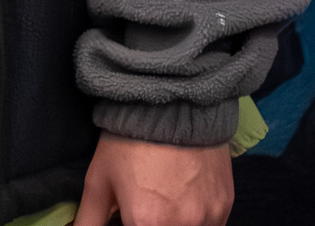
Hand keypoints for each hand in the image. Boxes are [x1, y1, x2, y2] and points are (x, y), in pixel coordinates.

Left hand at [75, 135, 233, 225]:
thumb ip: (89, 219)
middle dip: (153, 222)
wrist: (171, 100)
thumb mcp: (99, 179)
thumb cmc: (129, 139)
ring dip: (177, 222)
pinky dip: (197, 219)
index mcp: (147, 223)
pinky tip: (184, 196)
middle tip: (147, 206)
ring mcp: (208, 216)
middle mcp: (181, 225)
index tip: (130, 217)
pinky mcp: (225, 205)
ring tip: (165, 197)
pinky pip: (212, 224)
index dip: (132, 225)